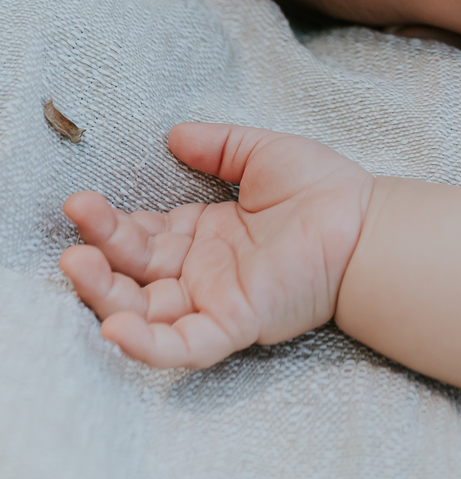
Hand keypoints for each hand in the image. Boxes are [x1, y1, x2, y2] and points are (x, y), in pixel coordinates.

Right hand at [60, 124, 372, 368]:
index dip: (111, 223)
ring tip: (76, 267)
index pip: (144, 234)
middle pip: (135, 272)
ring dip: (106, 296)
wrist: (369, 222)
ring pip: (147, 311)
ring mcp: (216, 300)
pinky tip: (115, 329)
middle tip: (73, 233)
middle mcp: (203, 272)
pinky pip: (185, 345)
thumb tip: (174, 134)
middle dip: (99, 255)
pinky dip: (148, 344)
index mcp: (205, 235)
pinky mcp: (236, 322)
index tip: (82, 202)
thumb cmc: (325, 189)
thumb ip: (218, 147)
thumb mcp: (263, 154)